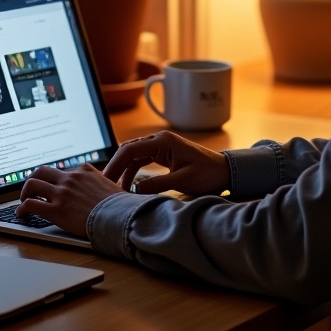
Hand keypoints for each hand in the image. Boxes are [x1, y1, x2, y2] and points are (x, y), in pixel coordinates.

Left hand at [16, 164, 121, 236]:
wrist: (119, 217)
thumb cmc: (119, 206)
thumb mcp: (110, 186)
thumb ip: (98, 183)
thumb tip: (99, 189)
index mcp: (84, 170)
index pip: (62, 170)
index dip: (53, 179)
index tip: (50, 186)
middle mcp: (70, 178)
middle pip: (42, 171)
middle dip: (33, 179)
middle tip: (31, 189)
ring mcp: (62, 193)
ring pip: (32, 184)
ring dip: (25, 192)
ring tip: (23, 200)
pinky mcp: (55, 209)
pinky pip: (31, 204)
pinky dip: (22, 208)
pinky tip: (21, 214)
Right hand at [103, 130, 230, 195]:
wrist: (225, 171)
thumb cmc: (208, 174)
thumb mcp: (182, 182)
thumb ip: (157, 185)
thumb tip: (134, 190)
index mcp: (163, 142)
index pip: (130, 150)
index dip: (115, 165)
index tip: (105, 181)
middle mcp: (159, 140)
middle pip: (128, 150)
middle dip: (115, 167)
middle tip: (105, 185)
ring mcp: (161, 145)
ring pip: (134, 155)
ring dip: (123, 170)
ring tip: (116, 189)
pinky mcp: (164, 152)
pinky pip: (142, 159)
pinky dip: (133, 171)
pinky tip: (129, 185)